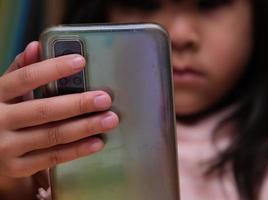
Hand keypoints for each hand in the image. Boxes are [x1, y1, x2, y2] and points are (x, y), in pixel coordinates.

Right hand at [0, 42, 118, 177]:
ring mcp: (6, 147)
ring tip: (109, 120)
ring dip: (84, 127)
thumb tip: (35, 46)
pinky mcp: (17, 167)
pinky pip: (52, 157)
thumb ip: (20, 71)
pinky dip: (76, 150)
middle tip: (105, 99)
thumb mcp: (6, 93)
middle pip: (43, 110)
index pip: (25, 78)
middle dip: (78, 104)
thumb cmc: (2, 113)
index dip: (53, 69)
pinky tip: (97, 142)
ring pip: (52, 135)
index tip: (81, 62)